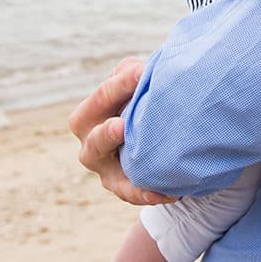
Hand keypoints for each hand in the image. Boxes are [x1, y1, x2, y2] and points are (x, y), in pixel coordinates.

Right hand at [68, 57, 176, 205]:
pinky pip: (132, 193)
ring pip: (107, 171)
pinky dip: (148, 192)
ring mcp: (105, 168)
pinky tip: (169, 192)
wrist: (152, 138)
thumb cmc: (140, 104)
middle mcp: (91, 142)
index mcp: (91, 114)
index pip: (103, 96)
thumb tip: (144, 68)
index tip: (143, 71)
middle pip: (93, 138)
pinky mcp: (122, 187)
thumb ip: (133, 74)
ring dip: (126, 174)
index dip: (121, 84)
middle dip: (106, 132)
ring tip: (135, 163)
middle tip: (121, 126)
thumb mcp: (135, 87)